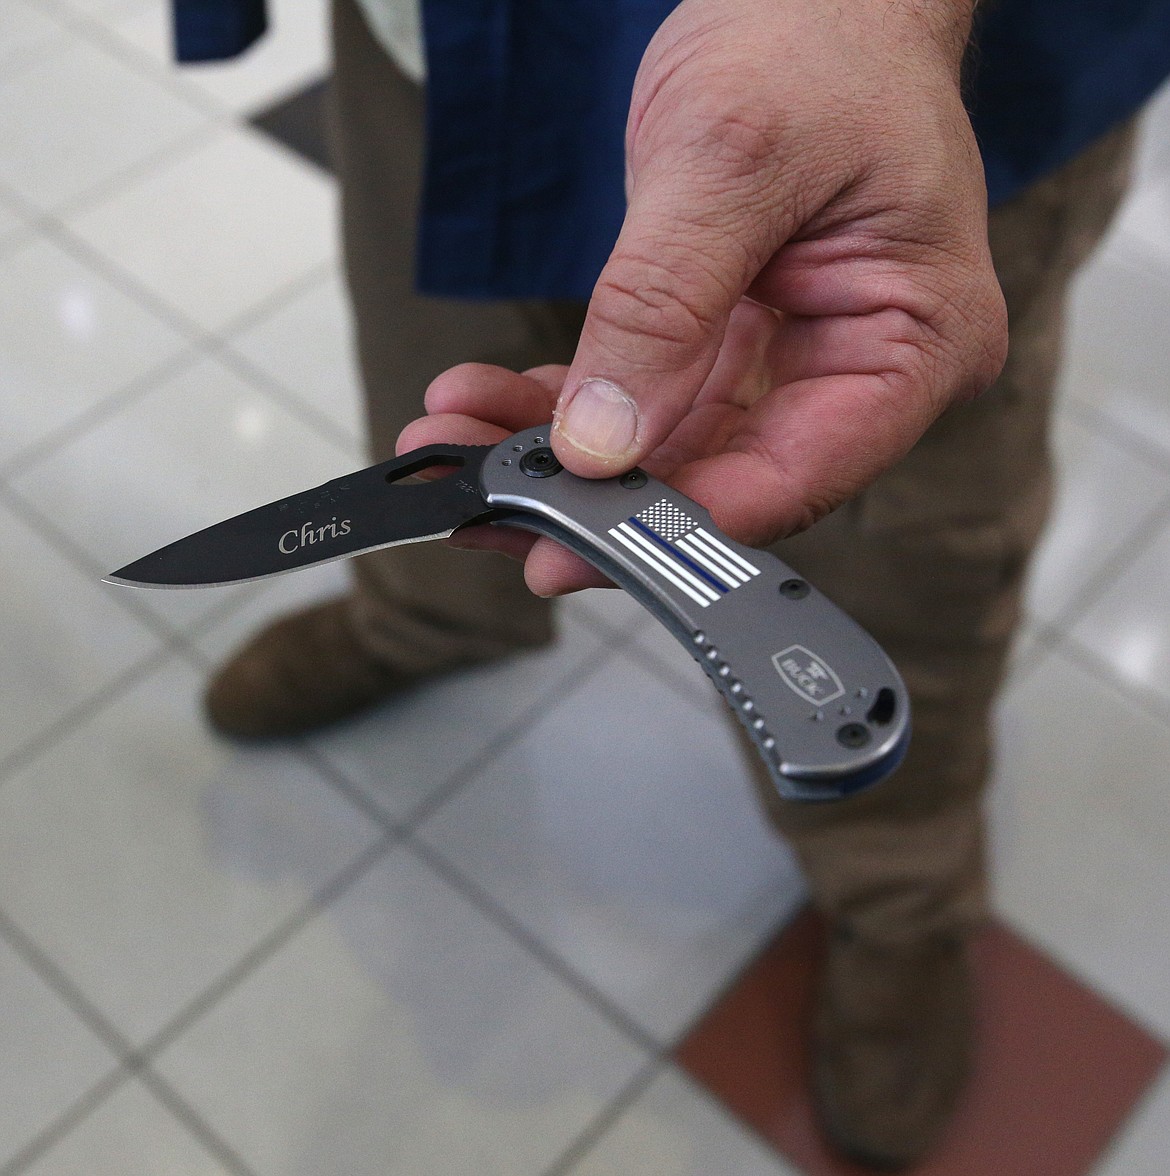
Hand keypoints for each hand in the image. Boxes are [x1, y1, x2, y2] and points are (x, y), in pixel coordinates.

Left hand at [401, 0, 1006, 595]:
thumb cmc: (817, 38)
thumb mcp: (731, 156)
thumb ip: (664, 305)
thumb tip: (604, 443)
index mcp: (912, 343)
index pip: (794, 478)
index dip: (677, 526)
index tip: (567, 550)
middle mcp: (857, 374)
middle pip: (720, 482)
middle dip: (591, 497)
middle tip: (482, 505)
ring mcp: (792, 364)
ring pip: (665, 450)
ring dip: (554, 456)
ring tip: (451, 439)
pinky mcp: (730, 344)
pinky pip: (641, 398)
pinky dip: (561, 406)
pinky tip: (484, 402)